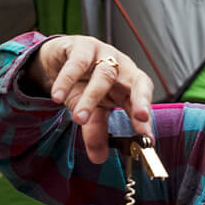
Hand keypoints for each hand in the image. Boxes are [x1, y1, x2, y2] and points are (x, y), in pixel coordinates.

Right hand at [30, 36, 153, 162]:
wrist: (57, 61)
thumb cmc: (82, 85)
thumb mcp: (90, 112)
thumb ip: (95, 132)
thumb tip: (99, 158)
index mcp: (129, 85)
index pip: (143, 100)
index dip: (146, 117)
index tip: (147, 137)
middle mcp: (122, 68)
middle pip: (138, 82)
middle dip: (141, 99)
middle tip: (139, 118)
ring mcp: (104, 54)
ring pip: (104, 75)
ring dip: (91, 98)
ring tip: (79, 119)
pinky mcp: (82, 46)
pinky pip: (76, 63)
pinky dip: (66, 80)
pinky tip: (57, 97)